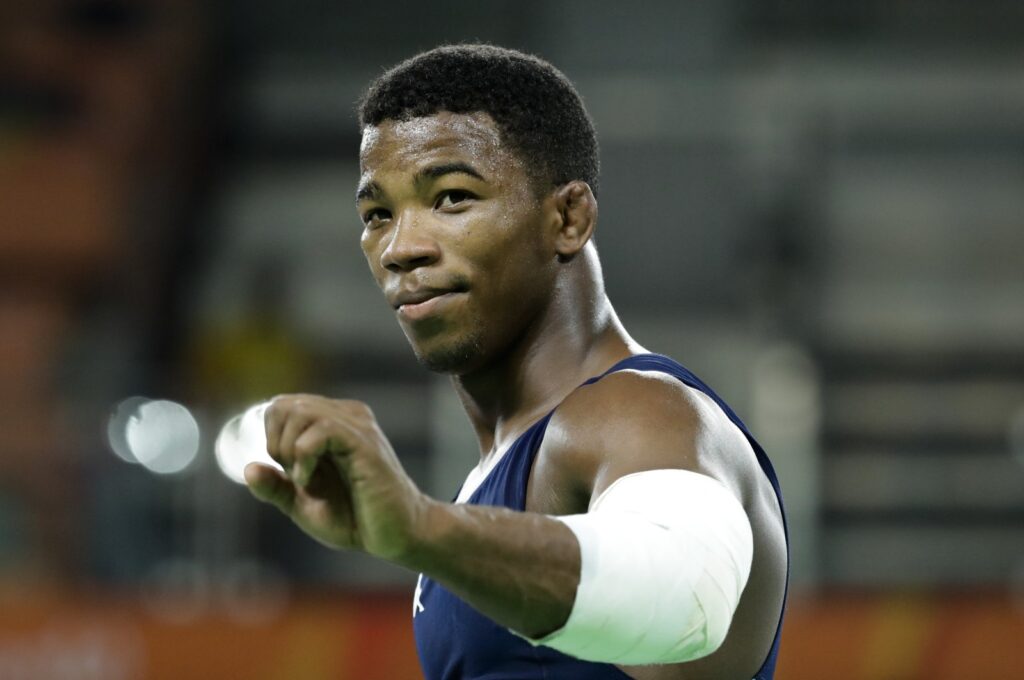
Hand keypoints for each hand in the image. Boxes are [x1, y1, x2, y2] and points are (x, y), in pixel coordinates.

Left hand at [243, 394, 429, 560]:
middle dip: (276, 443)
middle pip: (284, 405)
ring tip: (304, 479)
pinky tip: (310, 481)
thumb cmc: (354, 518)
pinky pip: (321, 429)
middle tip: (295, 476)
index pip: (280, 406)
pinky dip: (303, 456)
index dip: (272, 439)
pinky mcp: (364, 443)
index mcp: (331, 422)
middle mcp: (345, 415)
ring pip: (300, 411)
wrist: (394, 536)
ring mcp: (357, 425)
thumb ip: (275, 487)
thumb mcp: (302, 505)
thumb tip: (246, 468)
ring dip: (288, 449)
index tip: (290, 472)